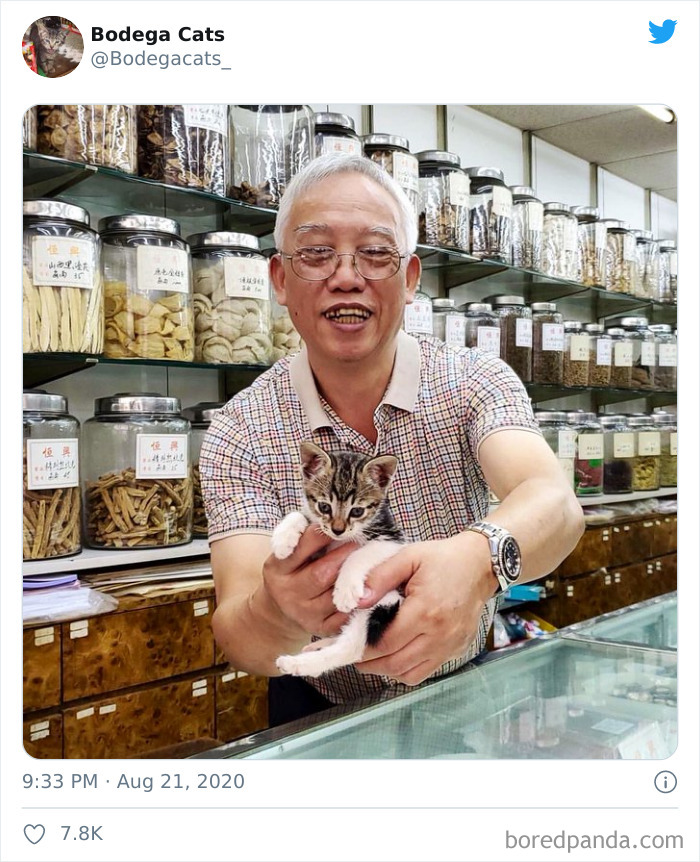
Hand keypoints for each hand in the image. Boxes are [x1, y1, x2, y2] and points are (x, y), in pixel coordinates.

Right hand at [262, 525, 357, 637]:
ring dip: (354, 579)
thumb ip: (299, 532)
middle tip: (359, 543)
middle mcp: (288, 593)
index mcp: (277, 568)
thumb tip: (323, 520)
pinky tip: (367, 587)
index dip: (320, 536)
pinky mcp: (320, 628)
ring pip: (336, 596)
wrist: (280, 608)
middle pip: (321, 575)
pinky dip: (358, 601)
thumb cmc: (292, 567)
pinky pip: (344, 616)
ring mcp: (304, 613)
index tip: (337, 526)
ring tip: (368, 563)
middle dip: (343, 557)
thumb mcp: (287, 548)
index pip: (300, 549)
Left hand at [353, 534, 494, 684]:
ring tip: (371, 656)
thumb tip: (355, 601)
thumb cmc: (442, 558)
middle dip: (369, 662)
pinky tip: (395, 655)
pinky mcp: (455, 651)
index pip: (385, 643)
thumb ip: (379, 577)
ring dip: (385, 669)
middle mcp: (439, 635)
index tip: (347, 640)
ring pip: (409, 674)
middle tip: (353, 651)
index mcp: (425, 611)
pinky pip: (424, 672)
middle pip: (394, 664)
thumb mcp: (408, 557)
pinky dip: (405, 670)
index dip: (362, 646)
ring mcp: (449, 646)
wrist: (481, 565)